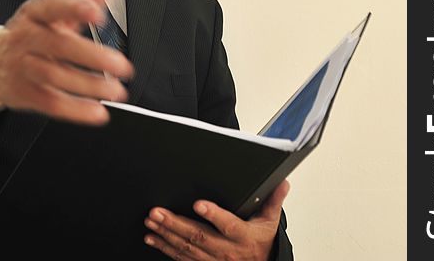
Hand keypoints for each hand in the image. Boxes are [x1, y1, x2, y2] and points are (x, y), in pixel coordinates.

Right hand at [0, 0, 133, 123]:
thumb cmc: (32, 32)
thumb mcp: (54, 12)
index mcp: (35, 13)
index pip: (53, 6)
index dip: (75, 7)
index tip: (97, 13)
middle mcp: (26, 38)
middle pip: (58, 45)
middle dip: (92, 56)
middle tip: (122, 65)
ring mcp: (23, 66)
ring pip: (54, 76)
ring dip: (89, 85)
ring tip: (117, 90)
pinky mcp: (24, 93)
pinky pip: (49, 102)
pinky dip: (75, 110)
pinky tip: (97, 112)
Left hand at [144, 180, 289, 260]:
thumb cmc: (263, 241)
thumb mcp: (271, 220)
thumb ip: (273, 199)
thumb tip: (282, 181)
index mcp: (243, 235)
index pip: (228, 224)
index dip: (213, 215)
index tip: (199, 204)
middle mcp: (226, 249)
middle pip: (198, 236)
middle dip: (175, 223)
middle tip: (158, 211)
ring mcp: (213, 260)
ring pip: (186, 247)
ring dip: (166, 234)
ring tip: (152, 221)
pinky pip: (182, 258)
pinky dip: (165, 248)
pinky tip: (153, 238)